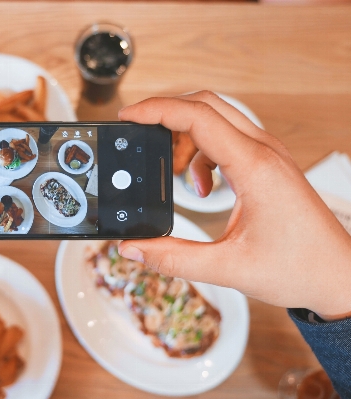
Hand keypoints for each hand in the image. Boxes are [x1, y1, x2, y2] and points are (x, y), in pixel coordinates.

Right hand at [118, 91, 350, 319]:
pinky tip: (203, 187)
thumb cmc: (299, 268)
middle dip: (166, 114)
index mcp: (254, 167)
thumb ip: (174, 259)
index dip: (157, 110)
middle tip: (139, 133)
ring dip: (185, 136)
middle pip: (206, 105)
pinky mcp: (268, 165)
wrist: (339, 276)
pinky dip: (202, 154)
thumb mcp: (228, 268)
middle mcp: (263, 152)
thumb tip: (133, 248)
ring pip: (216, 119)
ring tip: (172, 172)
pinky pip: (227, 139)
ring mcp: (268, 155)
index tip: (128, 116)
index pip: (198, 117)